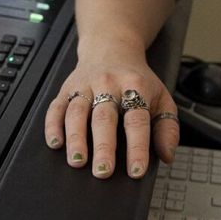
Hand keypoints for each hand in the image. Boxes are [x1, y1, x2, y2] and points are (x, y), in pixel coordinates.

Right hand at [43, 57, 180, 179]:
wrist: (112, 48)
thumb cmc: (138, 80)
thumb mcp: (161, 98)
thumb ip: (167, 127)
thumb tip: (166, 155)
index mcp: (136, 86)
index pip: (137, 120)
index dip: (137, 147)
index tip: (136, 171)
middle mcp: (108, 84)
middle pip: (105, 117)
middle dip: (103, 146)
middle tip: (103, 171)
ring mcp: (85, 85)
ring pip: (78, 112)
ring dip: (76, 138)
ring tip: (77, 161)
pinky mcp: (66, 88)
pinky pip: (56, 107)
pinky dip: (53, 125)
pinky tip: (55, 143)